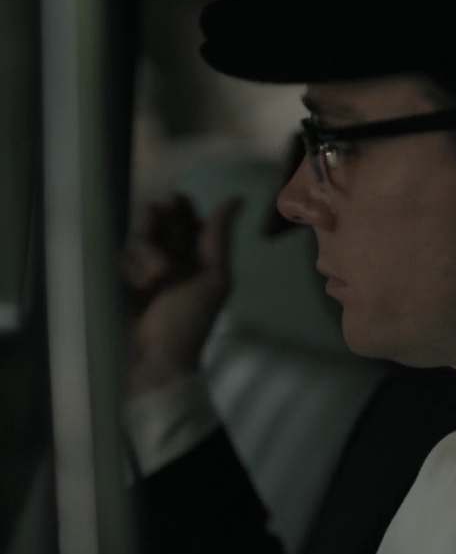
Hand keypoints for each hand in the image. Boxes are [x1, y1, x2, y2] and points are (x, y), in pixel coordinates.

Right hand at [122, 193, 242, 397]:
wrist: (156, 356)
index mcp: (196, 249)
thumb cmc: (192, 319)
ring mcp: (142, 263)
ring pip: (137, 234)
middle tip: (167, 253)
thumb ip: (219, 236)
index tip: (176, 203)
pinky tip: (139, 288)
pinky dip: (131, 268)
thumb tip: (237, 197)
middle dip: (159, 230)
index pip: (184, 211)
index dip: (179, 206)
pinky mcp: (120, 275)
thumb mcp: (214, 277)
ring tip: (156, 279)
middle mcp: (169, 251)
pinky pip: (119, 255)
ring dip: (147, 252)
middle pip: (155, 215)